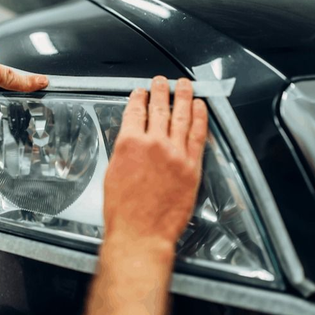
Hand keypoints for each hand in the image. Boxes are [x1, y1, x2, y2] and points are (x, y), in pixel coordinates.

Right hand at [103, 76, 207, 251]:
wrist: (141, 234)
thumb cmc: (124, 211)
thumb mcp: (113, 173)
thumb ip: (125, 151)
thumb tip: (133, 139)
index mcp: (129, 143)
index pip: (135, 110)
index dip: (139, 97)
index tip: (141, 91)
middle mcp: (153, 143)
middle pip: (159, 108)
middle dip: (160, 90)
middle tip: (162, 81)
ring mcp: (175, 153)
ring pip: (181, 115)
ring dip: (183, 96)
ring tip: (184, 84)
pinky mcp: (192, 166)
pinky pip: (198, 134)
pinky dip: (200, 117)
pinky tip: (201, 106)